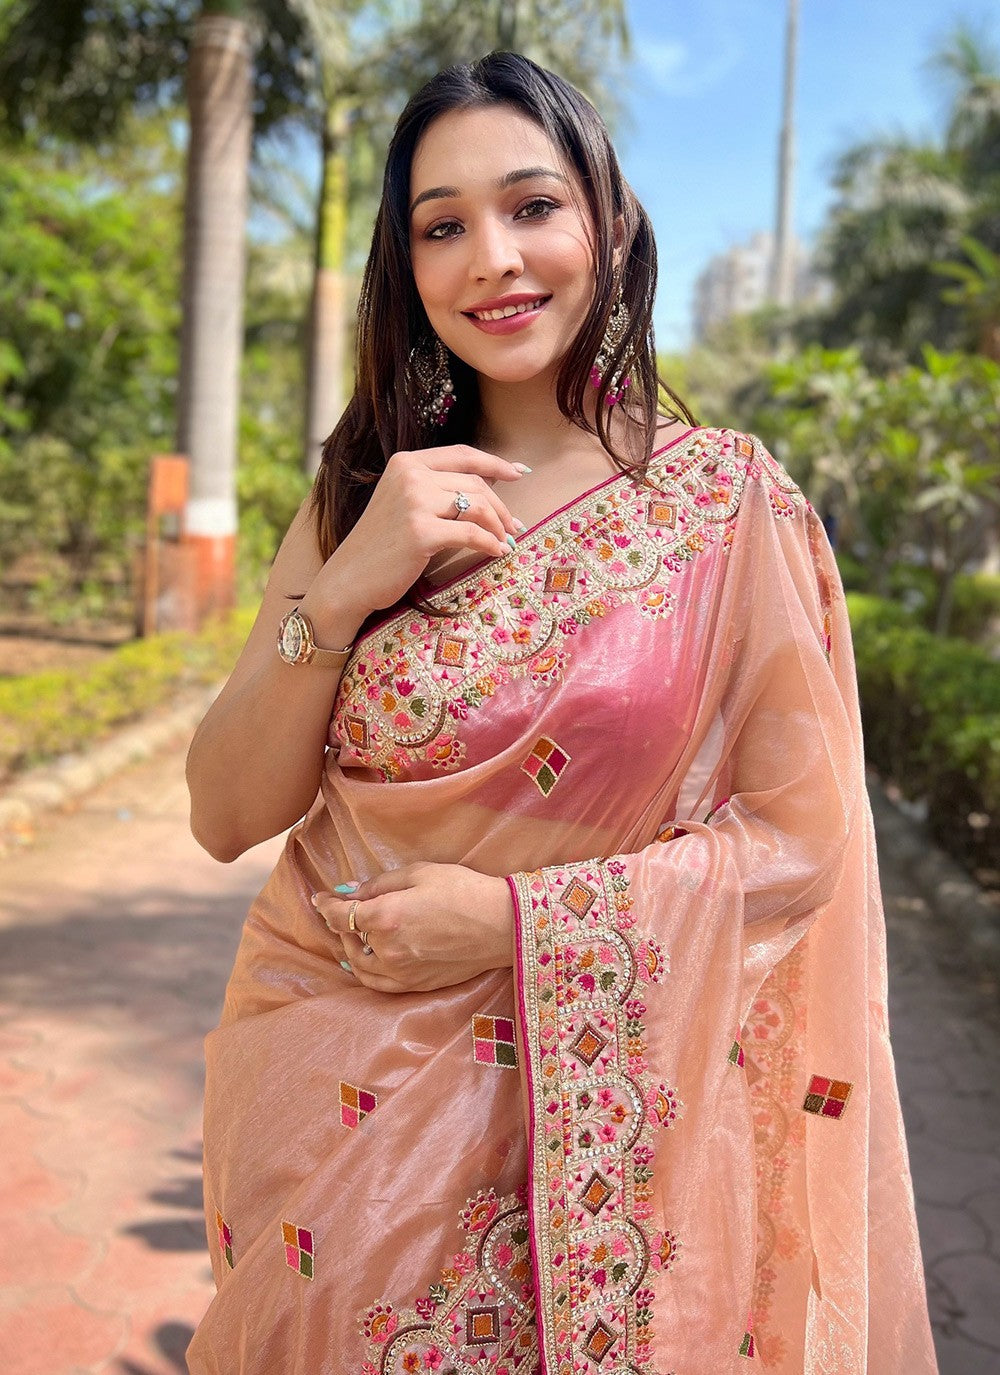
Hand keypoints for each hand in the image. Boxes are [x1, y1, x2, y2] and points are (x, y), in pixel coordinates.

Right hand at [302, 445, 529, 624]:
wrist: (348, 580)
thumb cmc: (379, 548)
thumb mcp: (403, 505)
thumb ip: (434, 490)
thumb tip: (486, 491)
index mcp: (405, 463)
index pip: (462, 455)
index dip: (495, 463)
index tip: (519, 472)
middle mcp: (409, 476)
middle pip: (474, 482)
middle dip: (501, 505)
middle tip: (515, 526)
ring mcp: (414, 502)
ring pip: (477, 506)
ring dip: (498, 526)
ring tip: (506, 541)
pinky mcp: (421, 531)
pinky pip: (471, 534)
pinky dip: (489, 544)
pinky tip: (496, 552)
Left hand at [312, 862, 514, 992]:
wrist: (502, 925)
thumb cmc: (464, 890)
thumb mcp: (420, 873)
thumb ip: (380, 884)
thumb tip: (351, 892)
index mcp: (386, 917)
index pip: (341, 915)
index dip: (325, 905)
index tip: (319, 898)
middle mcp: (388, 950)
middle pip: (349, 939)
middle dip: (340, 924)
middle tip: (342, 910)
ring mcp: (402, 972)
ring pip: (360, 965)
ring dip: (351, 948)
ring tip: (354, 935)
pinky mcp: (416, 985)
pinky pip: (379, 984)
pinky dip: (366, 971)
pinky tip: (367, 960)